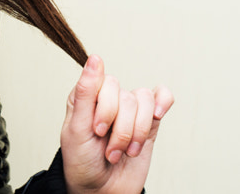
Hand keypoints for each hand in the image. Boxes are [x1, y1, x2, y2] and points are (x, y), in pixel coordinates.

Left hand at [60, 55, 172, 193]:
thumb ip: (85, 92)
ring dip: (135, 133)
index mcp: (87, 96)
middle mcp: (109, 99)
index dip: (106, 108)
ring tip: (123, 152)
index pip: (107, 83)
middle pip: (127, 97)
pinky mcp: (148, 123)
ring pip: (144, 103)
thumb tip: (95, 58)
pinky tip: (156, 115)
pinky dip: (163, 103)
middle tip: (109, 150)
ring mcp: (129, 111)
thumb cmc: (82, 161)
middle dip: (121, 129)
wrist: (100, 190)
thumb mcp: (76, 128)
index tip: (97, 130)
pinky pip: (162, 98)